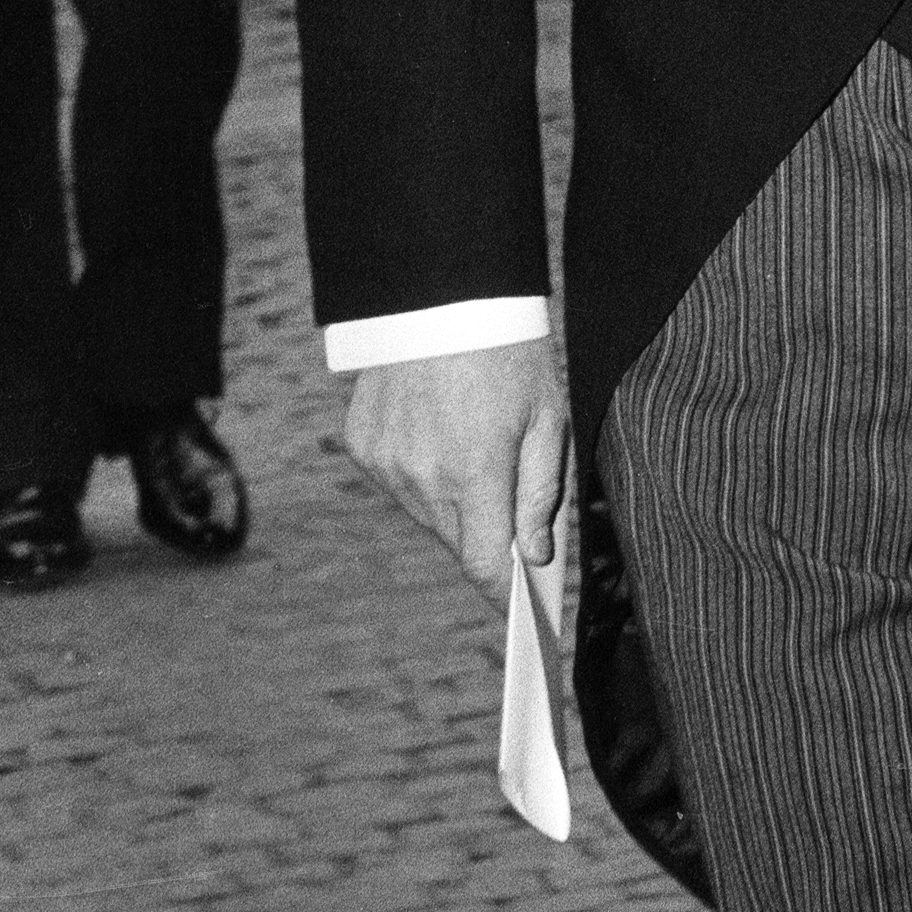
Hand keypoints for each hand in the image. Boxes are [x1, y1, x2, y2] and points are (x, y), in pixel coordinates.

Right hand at [344, 339, 568, 600]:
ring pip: (426, 514)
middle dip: (487, 538)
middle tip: (518, 519)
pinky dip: (423, 476)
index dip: (503, 594)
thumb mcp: (549, 419)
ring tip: (480, 457)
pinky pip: (398, 482)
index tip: (522, 615)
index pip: (482, 563)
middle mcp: (419, 476)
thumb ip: (540, 494)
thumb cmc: (510, 354)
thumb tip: (534, 556)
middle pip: (456, 540)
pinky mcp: (363, 445)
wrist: (441, 296)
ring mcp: (384, 463)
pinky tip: (442, 436)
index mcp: (472, 473)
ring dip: (455, 505)